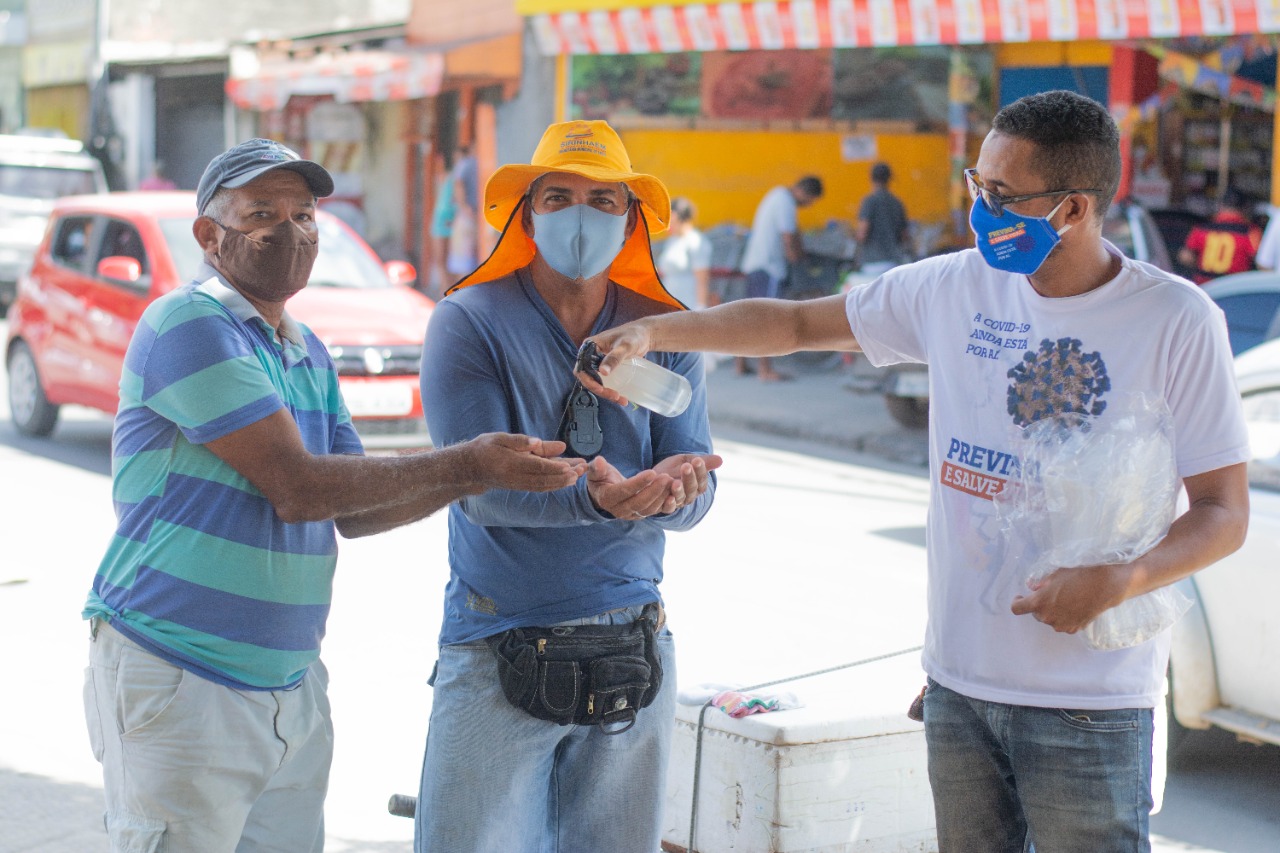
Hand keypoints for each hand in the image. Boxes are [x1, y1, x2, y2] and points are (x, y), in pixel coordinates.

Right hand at [466, 433, 585, 492]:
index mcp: (510, 463)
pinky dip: (555, 485)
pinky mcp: (520, 487)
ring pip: (544, 485)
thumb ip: (521, 441)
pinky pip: (540, 488)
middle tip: (582, 470)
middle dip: (565, 476)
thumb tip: (539, 442)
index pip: (537, 466)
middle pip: (544, 479)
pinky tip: (567, 481)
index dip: (554, 467)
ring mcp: (518, 485)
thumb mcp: (500, 438)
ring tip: (579, 475)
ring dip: (563, 482)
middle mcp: (516, 477)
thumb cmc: (485, 448)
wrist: (471, 468)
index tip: (570, 465)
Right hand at [577, 321, 653, 405]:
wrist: (644, 335)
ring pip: (597, 382)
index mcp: (590, 347)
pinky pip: (605, 381)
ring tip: (621, 399)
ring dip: (606, 393)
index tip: (601, 389)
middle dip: (599, 390)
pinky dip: (611, 390)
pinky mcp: (607, 368)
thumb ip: (614, 357)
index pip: (582, 367)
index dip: (588, 381)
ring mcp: (599, 362)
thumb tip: (602, 372)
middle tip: (615, 396)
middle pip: (588, 377)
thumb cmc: (634, 336)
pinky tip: (621, 397)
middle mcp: (591, 355)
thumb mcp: (625, 346)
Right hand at [586, 456, 679, 519]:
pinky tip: (672, 490)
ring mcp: (630, 514)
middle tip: (667, 477)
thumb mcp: (594, 471)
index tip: (652, 472)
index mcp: (607, 498)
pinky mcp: (640, 515)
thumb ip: (596, 467)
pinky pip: (654, 510)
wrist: (603, 493)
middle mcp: (619, 510)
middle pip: (639, 503)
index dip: (639, 483)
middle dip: (654, 490)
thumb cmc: (600, 478)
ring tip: (671, 481)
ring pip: (649, 509)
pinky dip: (664, 501)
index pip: (625, 491)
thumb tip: (599, 461)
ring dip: (662, 496)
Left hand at [652, 453, 722, 510]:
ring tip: (676, 482)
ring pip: (681, 497)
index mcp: (698, 484)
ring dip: (679, 490)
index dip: (700, 470)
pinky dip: (669, 504)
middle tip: (686, 466)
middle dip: (689, 477)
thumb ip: (702, 461)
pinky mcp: (665, 506)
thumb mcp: (687, 460)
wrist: (656, 477)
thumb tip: (720, 460)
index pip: (702, 478)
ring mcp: (678, 501)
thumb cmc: (675, 467)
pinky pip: (669, 508)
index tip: (697, 460)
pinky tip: (668, 497)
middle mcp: (690, 495)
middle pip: (692, 487)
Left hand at [1010, 563, 1131, 633]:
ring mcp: (1061, 625)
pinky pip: (1062, 623)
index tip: (1021, 596)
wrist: (1105, 586)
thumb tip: (1031, 586)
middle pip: (1035, 613)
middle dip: (1039, 604)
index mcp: (1039, 603)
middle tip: (1049, 593)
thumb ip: (1040, 582)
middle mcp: (1047, 617)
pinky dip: (1064, 616)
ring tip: (1064, 598)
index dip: (1017, 602)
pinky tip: (1073, 606)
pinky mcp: (1074, 628)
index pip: (1017, 608)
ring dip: (1051, 611)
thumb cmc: (1079, 576)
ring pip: (1049, 619)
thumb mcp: (1055, 574)